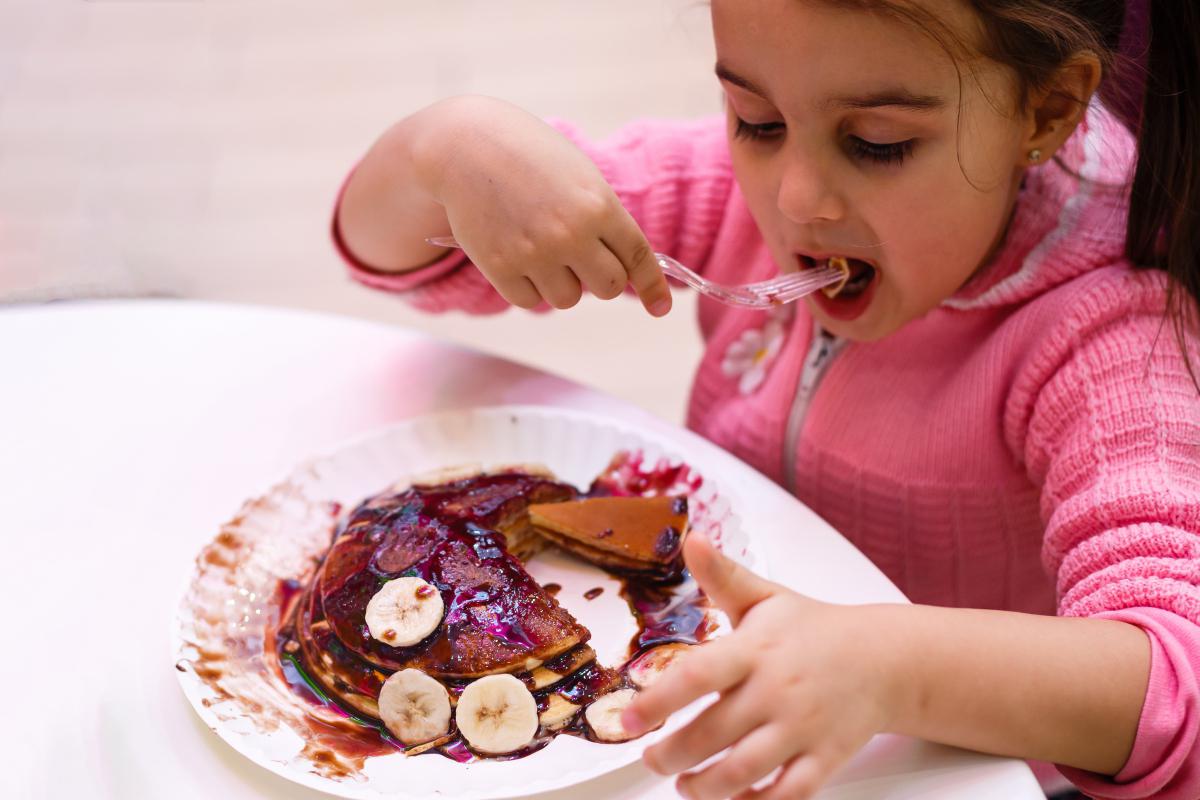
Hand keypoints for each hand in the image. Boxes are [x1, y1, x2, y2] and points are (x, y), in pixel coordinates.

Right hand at [423, 97, 671, 315]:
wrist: (463, 146)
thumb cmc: (527, 155)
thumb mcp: (578, 175)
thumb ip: (602, 217)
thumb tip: (618, 267)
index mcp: (599, 205)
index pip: (638, 258)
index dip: (652, 287)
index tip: (660, 308)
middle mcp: (572, 234)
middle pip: (609, 288)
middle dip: (601, 279)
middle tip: (582, 261)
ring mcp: (535, 254)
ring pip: (568, 299)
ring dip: (561, 283)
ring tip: (540, 249)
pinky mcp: (501, 268)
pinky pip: (530, 301)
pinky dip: (528, 288)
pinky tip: (515, 255)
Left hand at [621, 533, 901, 798]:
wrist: (885, 659)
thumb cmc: (815, 629)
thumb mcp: (765, 597)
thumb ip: (723, 575)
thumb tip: (691, 538)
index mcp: (756, 650)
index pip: (697, 676)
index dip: (656, 701)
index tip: (627, 719)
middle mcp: (777, 691)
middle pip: (712, 734)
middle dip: (671, 755)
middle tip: (651, 759)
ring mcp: (802, 729)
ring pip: (745, 772)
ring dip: (705, 787)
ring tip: (684, 784)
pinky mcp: (825, 758)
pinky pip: (789, 794)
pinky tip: (735, 798)